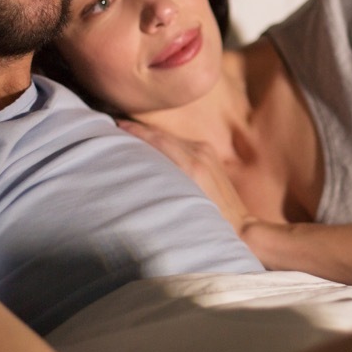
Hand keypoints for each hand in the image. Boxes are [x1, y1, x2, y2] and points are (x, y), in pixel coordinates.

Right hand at [117, 119, 256, 233]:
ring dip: (149, 135)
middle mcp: (199, 153)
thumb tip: (138, 168)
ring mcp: (205, 151)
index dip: (134, 131)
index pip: (157, 139)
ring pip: (170, 137)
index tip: (112, 126)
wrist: (240, 225)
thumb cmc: (209, 221)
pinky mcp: (209, 154)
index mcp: (192, 165)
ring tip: (126, 133)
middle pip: (161, 135)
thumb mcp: (182, 203)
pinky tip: (150, 144)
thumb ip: (162, 182)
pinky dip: (163, 142)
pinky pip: (180, 143)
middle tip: (112, 126)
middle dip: (137, 129)